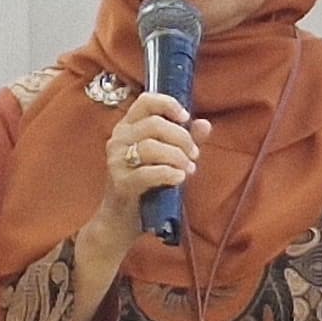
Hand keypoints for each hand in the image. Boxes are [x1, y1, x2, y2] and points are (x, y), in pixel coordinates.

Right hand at [89, 90, 209, 239]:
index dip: (168, 104)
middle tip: (194, 154)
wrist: (122, 219)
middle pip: (154, 124)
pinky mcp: (120, 183)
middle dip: (181, 138)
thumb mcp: (168, 158)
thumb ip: (186, 140)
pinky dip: (168, 173)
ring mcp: (116, 161)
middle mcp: (118, 139)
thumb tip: (205, 124)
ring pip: (151, 146)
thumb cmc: (146, 185)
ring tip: (189, 169)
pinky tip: (180, 178)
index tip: (186, 118)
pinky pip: (147, 173)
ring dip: (177, 156)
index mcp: (128, 127)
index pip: (146, 101)